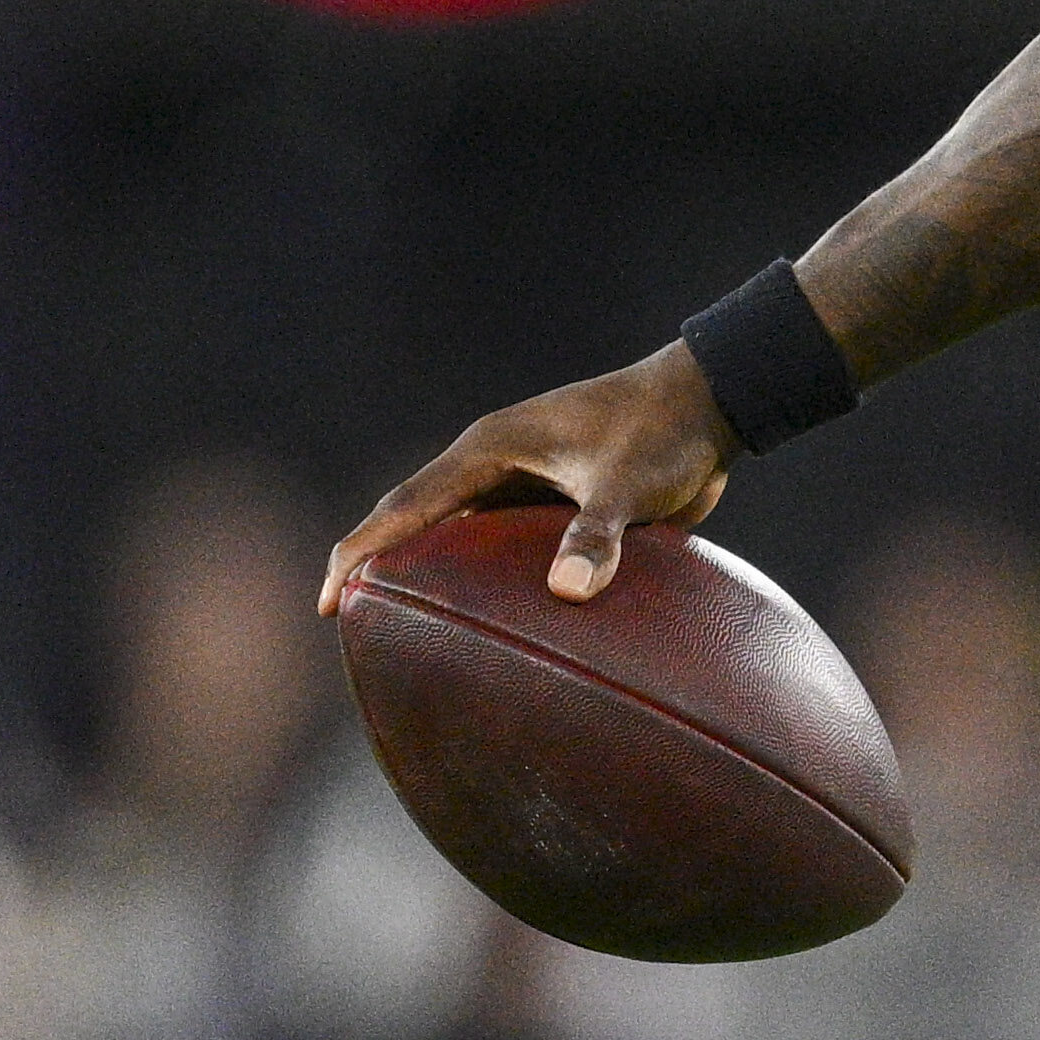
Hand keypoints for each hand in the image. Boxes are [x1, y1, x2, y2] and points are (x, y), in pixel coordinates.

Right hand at [317, 346, 737, 614]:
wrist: (710, 406)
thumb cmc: (663, 433)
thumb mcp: (628, 483)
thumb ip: (597, 533)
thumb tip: (569, 591)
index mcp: (489, 449)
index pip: (405, 506)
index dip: (361, 553)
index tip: (329, 601)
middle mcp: (495, 464)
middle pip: (419, 522)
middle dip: (382, 568)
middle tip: (352, 628)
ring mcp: (524, 482)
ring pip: (462, 537)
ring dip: (434, 576)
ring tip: (405, 634)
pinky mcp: (556, 501)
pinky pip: (508, 548)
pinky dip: (491, 580)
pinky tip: (490, 626)